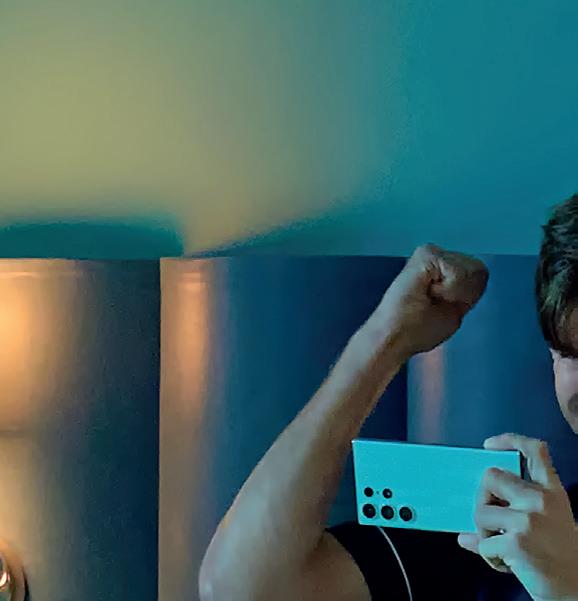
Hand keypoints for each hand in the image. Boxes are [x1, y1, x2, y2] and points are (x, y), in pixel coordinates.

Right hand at [372, 244, 487, 358]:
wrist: (394, 335)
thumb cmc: (415, 330)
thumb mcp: (454, 313)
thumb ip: (467, 292)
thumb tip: (480, 272)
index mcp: (442, 271)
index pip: (480, 273)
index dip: (468, 295)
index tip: (444, 307)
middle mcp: (436, 256)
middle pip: (479, 269)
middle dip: (463, 292)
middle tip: (436, 302)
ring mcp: (430, 253)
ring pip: (470, 269)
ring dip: (454, 292)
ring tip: (429, 298)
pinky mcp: (425, 254)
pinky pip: (457, 272)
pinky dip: (448, 289)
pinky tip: (428, 293)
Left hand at [458, 433, 577, 600]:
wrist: (577, 587)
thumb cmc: (558, 552)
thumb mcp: (549, 519)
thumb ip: (516, 507)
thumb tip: (469, 520)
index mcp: (551, 491)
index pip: (534, 451)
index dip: (509, 440)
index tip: (489, 445)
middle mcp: (540, 500)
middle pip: (490, 476)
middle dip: (481, 496)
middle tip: (490, 517)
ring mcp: (528, 520)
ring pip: (480, 511)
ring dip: (483, 532)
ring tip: (500, 545)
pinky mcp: (516, 543)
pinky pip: (483, 543)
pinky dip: (489, 556)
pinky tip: (506, 564)